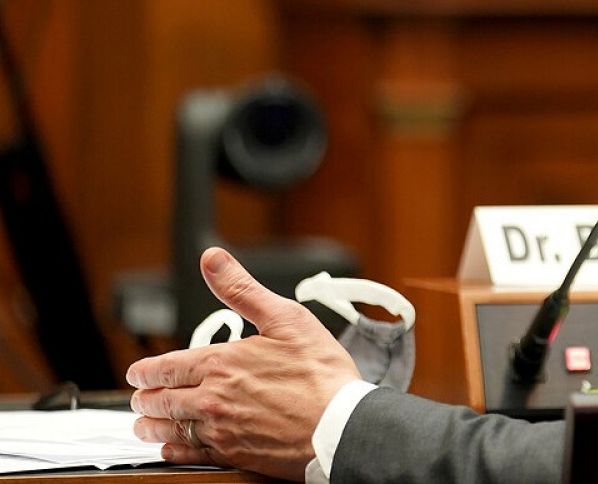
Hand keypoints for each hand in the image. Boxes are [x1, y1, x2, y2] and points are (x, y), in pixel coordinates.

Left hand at [127, 247, 360, 479]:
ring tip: (145, 423)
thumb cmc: (321, 373)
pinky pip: (188, 455)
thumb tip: (212, 259)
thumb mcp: (286, 319)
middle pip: (160, 400)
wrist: (341, 426)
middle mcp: (211, 399)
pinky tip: (170, 448)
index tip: (139, 372)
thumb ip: (242, 290)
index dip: (146, 370)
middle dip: (145, 397)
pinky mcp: (232, 456)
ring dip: (150, 425)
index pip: (166, 366)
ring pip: (168, 429)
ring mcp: (219, 430)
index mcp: (220, 363)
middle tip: (141, 397)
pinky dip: (171, 451)